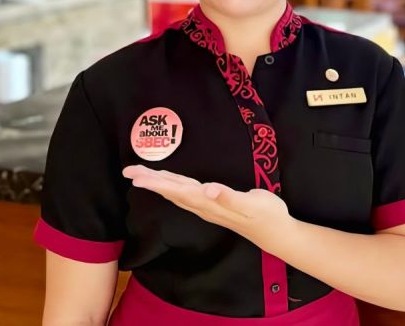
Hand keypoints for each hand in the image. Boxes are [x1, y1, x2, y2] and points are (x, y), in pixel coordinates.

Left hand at [122, 165, 292, 249]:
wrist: (276, 233)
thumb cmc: (267, 215)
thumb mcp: (252, 204)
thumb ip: (229, 197)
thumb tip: (208, 189)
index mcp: (209, 203)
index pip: (177, 191)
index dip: (157, 183)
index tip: (137, 177)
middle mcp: (204, 206)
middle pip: (172, 192)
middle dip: (151, 181)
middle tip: (128, 171)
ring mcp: (208, 207)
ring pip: (177, 193)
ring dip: (159, 184)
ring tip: (142, 176)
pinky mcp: (214, 206)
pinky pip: (187, 194)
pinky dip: (174, 187)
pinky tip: (170, 183)